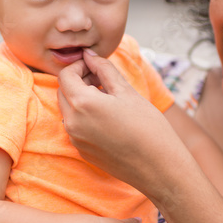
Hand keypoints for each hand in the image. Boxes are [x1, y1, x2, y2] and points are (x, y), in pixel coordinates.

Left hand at [58, 50, 184, 195]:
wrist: (159, 168)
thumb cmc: (148, 127)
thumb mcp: (126, 91)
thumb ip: (104, 69)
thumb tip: (89, 55)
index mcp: (82, 104)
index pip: (65, 76)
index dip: (79, 66)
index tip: (95, 66)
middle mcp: (73, 123)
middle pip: (63, 92)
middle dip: (78, 81)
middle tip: (103, 80)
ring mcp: (76, 140)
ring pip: (68, 110)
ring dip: (81, 99)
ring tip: (108, 98)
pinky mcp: (82, 152)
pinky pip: (76, 127)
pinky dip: (85, 116)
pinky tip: (108, 118)